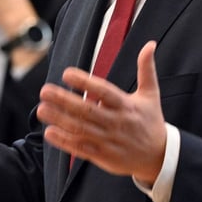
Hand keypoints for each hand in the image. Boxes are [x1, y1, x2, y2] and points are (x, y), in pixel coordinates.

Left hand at [36, 41, 166, 185]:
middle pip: (88, 111)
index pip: (104, 91)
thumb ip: (146, 69)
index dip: (85, 82)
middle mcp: (117, 123)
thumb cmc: (151, 122)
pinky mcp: (103, 156)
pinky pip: (81, 148)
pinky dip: (64, 142)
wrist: (160, 157)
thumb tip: (149, 44)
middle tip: (45, 90)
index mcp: (127, 106)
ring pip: (81, 129)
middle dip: (64, 100)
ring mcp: (109, 141)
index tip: (67, 74)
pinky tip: (49, 132)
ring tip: (41, 109)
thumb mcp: (151, 95)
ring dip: (59, 119)